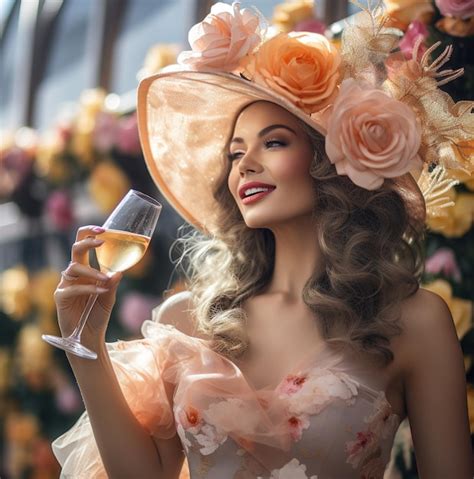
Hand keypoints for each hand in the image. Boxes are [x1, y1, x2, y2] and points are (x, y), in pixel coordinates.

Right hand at [54, 225, 122, 341]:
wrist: (89, 335)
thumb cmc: (98, 314)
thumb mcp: (110, 297)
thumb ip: (112, 284)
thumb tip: (119, 271)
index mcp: (86, 269)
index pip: (84, 246)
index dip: (90, 234)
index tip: (103, 229)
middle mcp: (74, 274)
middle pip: (76, 249)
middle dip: (88, 241)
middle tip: (102, 240)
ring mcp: (66, 284)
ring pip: (74, 267)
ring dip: (92, 272)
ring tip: (104, 280)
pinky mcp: (60, 296)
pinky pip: (72, 287)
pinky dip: (88, 288)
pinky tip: (101, 292)